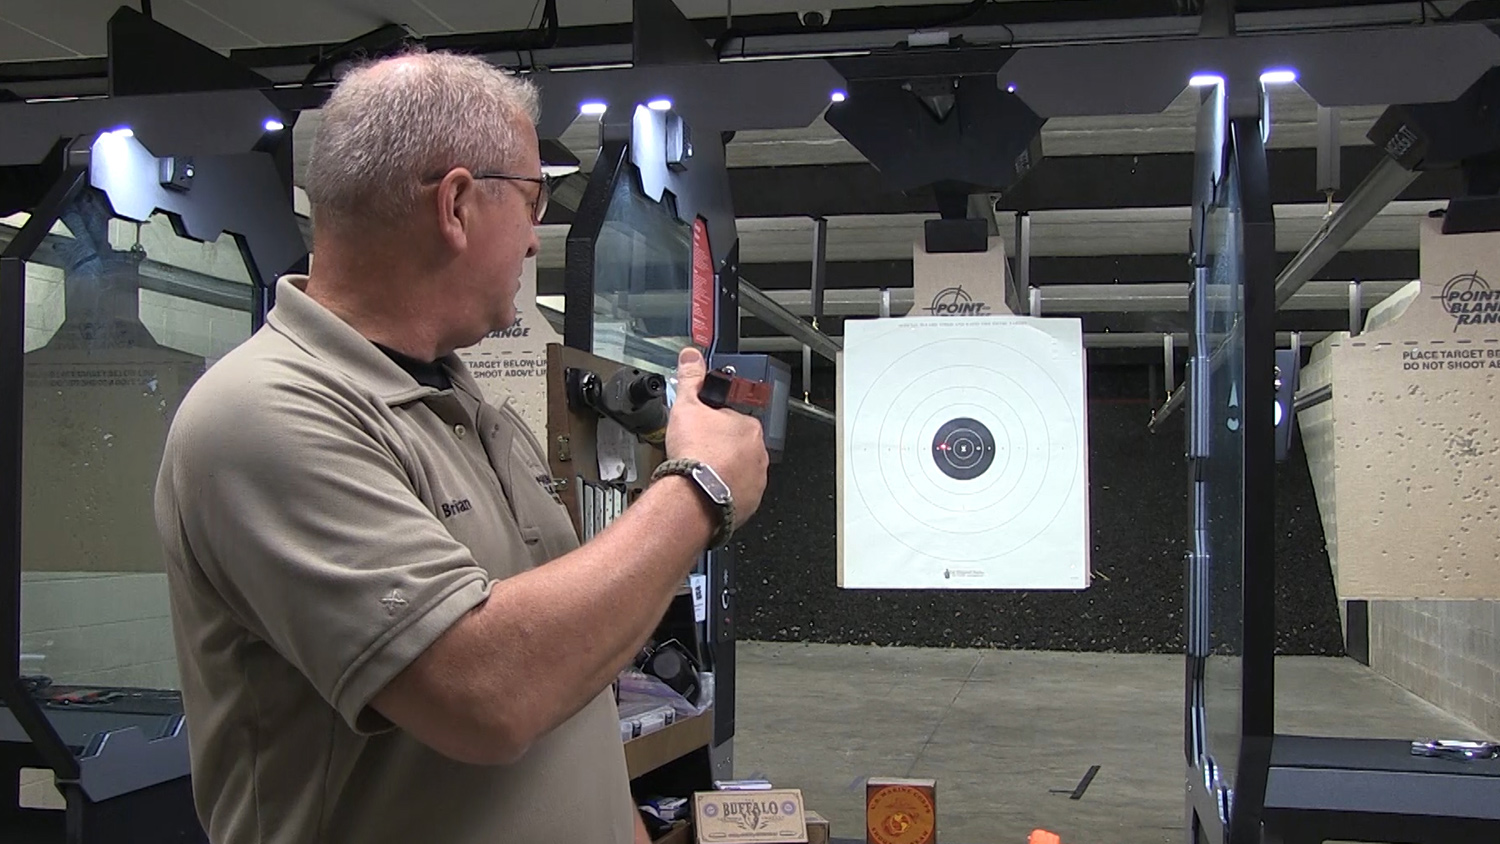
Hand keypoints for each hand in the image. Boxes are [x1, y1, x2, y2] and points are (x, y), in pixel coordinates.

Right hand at [666, 347, 768, 526]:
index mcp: (749, 426)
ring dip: (724, 469)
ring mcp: (756, 479)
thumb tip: (692, 357)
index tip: (701, 430)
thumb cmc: (695, 454)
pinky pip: (738, 493)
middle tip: (698, 451)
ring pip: (740, 470)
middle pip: (738, 445)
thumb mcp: (687, 405)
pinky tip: (707, 488)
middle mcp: (759, 453)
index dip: (714, 422)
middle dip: (720, 446)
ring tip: (701, 471)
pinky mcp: (750, 501)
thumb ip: (691, 378)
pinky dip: (725, 491)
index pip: (734, 418)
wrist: (694, 495)